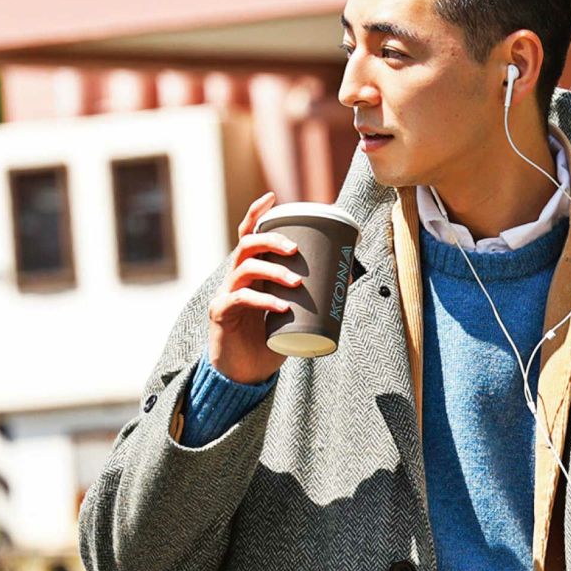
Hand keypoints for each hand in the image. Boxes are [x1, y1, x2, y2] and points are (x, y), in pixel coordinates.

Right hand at [208, 191, 302, 384]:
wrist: (245, 373)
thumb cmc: (270, 340)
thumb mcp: (294, 313)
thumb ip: (314, 295)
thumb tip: (349, 276)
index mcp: (252, 272)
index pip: (248, 235)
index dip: (256, 214)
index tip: (272, 197)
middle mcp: (235, 277)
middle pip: (247, 245)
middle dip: (272, 241)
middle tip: (296, 250)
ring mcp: (226, 294)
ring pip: (244, 269)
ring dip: (273, 270)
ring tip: (296, 282)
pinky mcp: (221, 314)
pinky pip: (240, 299)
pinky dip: (263, 300)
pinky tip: (282, 306)